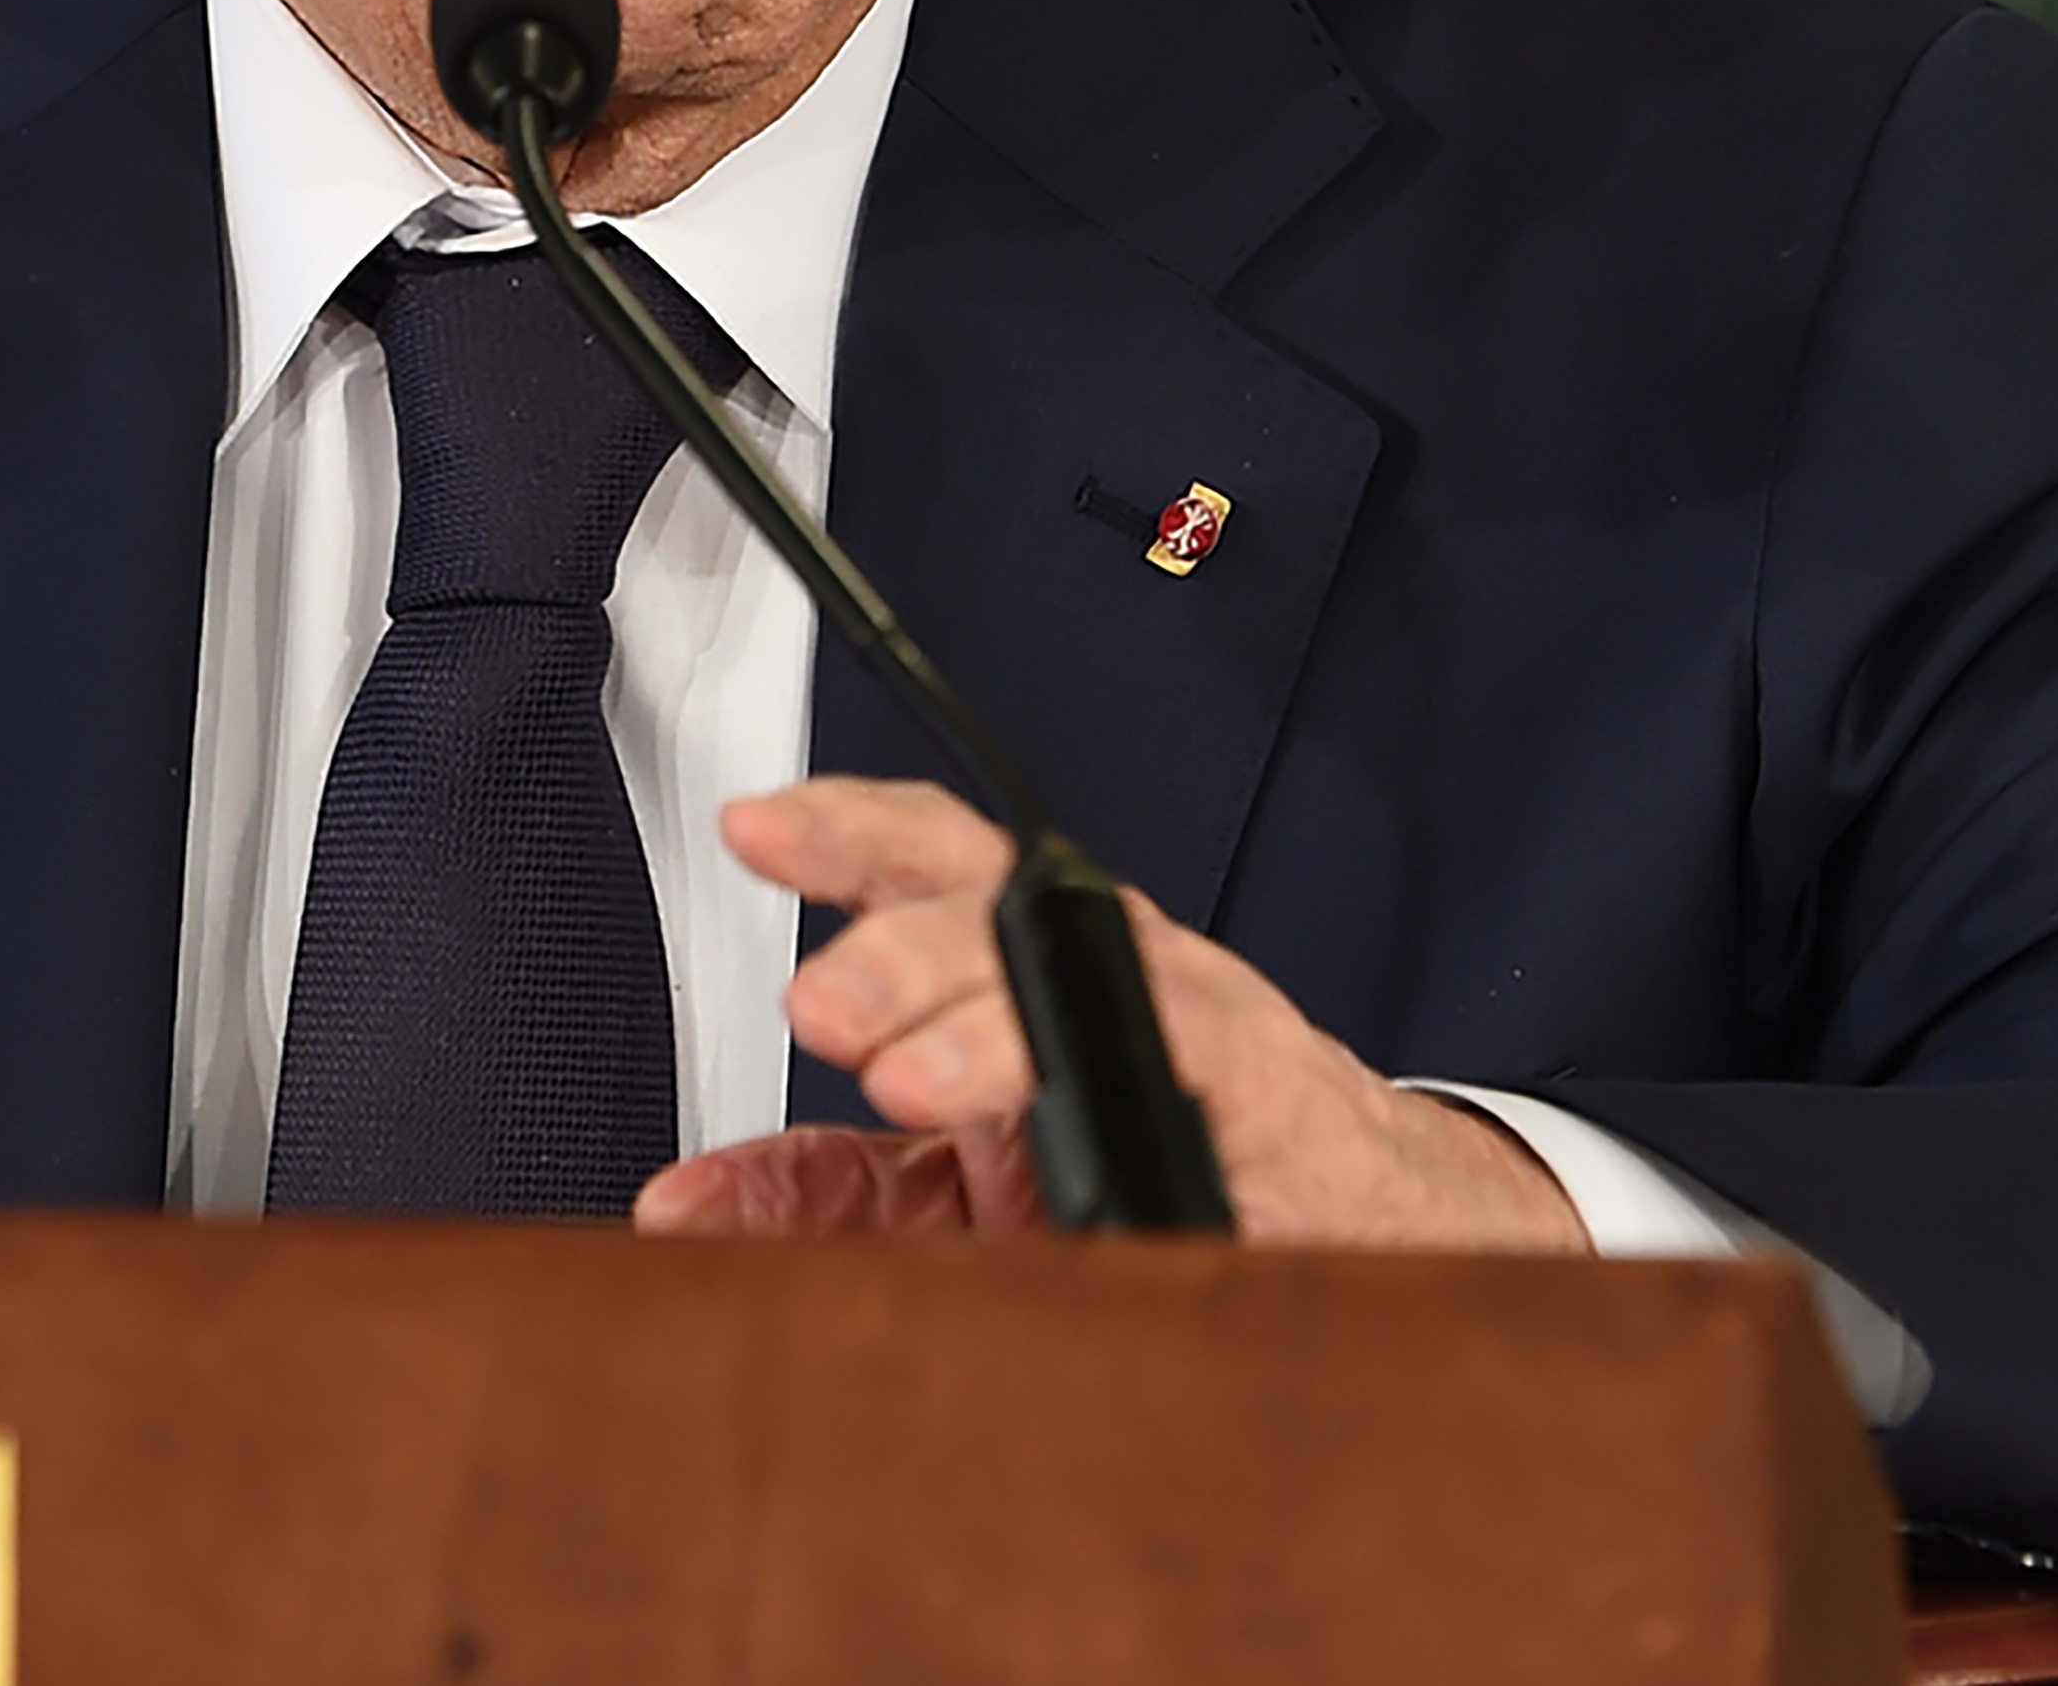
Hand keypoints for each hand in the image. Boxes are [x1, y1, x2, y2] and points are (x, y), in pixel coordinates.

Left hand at [633, 776, 1585, 1249]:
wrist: (1374, 1229)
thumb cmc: (1170, 1170)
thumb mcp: (971, 1188)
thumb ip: (831, 1186)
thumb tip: (683, 1203)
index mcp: (1030, 966)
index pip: (934, 864)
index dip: (845, 830)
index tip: (753, 829)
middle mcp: (1111, 965)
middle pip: (1003, 902)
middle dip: (901, 944)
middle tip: (818, 1003)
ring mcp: (1199, 1022)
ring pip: (1095, 979)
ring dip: (996, 1025)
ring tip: (910, 1081)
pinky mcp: (1276, 1101)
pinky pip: (1206, 1077)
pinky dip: (1136, 1096)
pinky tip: (1079, 1140)